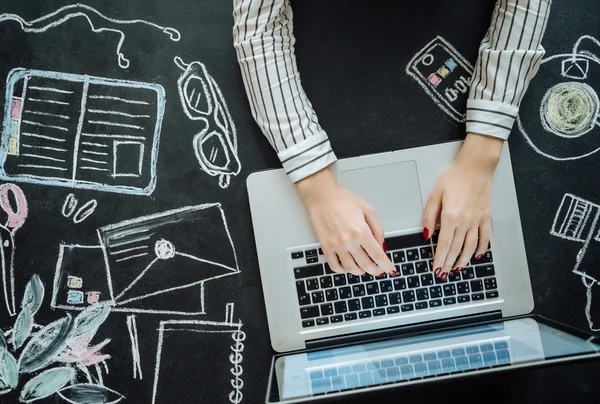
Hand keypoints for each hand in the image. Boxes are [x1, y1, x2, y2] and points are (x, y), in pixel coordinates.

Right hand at [296, 167, 395, 276]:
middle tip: (378, 270)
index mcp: (362, 231)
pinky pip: (334, 265)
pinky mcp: (325, 246)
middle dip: (375, 270)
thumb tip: (381, 244)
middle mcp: (349, 241)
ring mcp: (336, 245)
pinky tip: (347, 267)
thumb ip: (377, 228)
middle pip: (366, 264)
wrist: (322, 196)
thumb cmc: (343, 200)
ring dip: (360, 272)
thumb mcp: (367, 209)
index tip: (390, 269)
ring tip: (364, 270)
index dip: (386, 265)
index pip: (377, 255)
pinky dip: (342, 270)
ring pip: (351, 268)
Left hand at [423, 133, 503, 278]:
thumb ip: (429, 215)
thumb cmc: (455, 176)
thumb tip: (426, 233)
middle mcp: (465, 221)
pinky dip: (482, 248)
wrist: (476, 166)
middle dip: (448, 263)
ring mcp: (477, 220)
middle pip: (456, 248)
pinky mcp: (486, 216)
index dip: (439, 259)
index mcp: (451, 216)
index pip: (444, 244)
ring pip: (471, 246)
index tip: (436, 268)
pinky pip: (485, 236)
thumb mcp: (435, 193)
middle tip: (443, 274)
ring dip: (463, 260)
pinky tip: (478, 255)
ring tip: (457, 269)